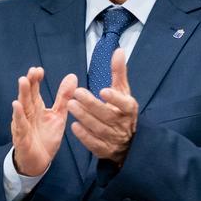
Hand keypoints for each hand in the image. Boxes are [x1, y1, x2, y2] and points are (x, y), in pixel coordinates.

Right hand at [10, 67, 78, 176]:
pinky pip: (20, 125)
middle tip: (31, 72)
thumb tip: (72, 77)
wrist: (39, 162)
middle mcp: (28, 114)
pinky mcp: (22, 138)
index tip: (39, 69)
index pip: (34, 91)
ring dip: (22, 94)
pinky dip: (18, 116)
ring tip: (23, 81)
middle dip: (28, 84)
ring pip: (22, 108)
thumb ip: (63, 98)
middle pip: (27, 96)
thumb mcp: (58, 116)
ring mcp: (23, 125)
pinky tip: (16, 106)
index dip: (36, 80)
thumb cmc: (45, 137)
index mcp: (36, 108)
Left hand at [67, 48, 137, 164]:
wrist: (129, 142)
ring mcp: (114, 138)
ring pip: (99, 129)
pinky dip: (85, 136)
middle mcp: (123, 124)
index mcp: (129, 109)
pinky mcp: (105, 150)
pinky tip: (74, 126)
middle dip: (92, 105)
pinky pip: (94, 144)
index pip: (124, 104)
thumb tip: (119, 50)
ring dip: (85, 117)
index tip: (103, 90)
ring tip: (71, 105)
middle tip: (76, 94)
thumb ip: (119, 73)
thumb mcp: (123, 91)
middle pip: (107, 115)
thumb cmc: (122, 110)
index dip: (114, 98)